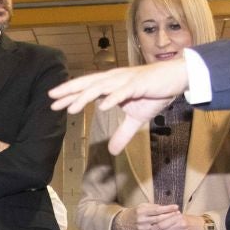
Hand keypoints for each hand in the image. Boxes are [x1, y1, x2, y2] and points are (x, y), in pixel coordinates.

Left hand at [52, 65, 192, 153]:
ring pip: (102, 88)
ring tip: (72, 108)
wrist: (177, 78)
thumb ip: (123, 133)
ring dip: (86, 97)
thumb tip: (113, 151)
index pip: (86, 89)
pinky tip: (102, 107)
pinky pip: (123, 92)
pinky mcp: (139, 84)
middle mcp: (115, 79)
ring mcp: (126, 81)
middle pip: (88, 84)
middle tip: (51, 98)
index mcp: (112, 85)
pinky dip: (112, 99)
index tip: (53, 103)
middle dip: (70, 91)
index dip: (70, 95)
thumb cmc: (156, 92)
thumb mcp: (137, 118)